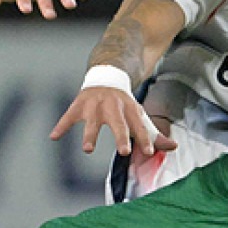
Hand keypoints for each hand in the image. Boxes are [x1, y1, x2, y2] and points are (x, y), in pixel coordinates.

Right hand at [49, 87, 176, 156]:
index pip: (139, 125)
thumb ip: (154, 134)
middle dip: (120, 136)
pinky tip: (54, 137)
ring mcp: (94, 105)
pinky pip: (68, 117)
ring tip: (87, 150)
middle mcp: (113, 106)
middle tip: (123, 151)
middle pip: (118, 123)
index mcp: (130, 109)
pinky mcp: (79, 105)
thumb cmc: (124, 104)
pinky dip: (60, 126)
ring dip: (90, 135)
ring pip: (92, 122)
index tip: (148, 152)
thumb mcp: (139, 115)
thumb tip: (174, 148)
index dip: (144, 138)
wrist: (107, 75)